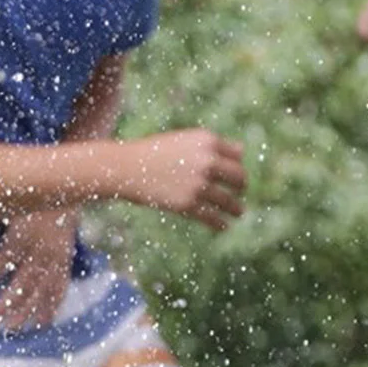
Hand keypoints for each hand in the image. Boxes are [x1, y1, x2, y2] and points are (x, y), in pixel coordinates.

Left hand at [0, 211, 77, 329]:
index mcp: (22, 235)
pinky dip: (52, 306)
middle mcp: (39, 250)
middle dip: (6, 303)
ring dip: (26, 311)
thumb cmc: (27, 202)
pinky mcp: (64, 264)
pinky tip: (42, 323)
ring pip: (40, 290)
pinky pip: (58, 288)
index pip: (4, 259)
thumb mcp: (3, 206)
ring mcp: (54, 259)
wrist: (65, 195)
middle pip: (22, 282)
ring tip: (12, 328)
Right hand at [123, 130, 246, 229]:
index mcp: (207, 141)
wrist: (125, 168)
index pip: (237, 155)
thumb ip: (210, 146)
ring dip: (236, 208)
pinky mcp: (188, 204)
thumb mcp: (183, 140)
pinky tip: (223, 226)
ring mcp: (199, 184)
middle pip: (239, 177)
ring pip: (229, 201)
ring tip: (238, 212)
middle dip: (240, 186)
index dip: (236, 165)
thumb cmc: (153, 153)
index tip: (234, 175)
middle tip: (239, 193)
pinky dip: (220, 223)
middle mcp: (207, 161)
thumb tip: (241, 154)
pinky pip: (212, 217)